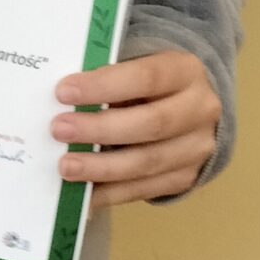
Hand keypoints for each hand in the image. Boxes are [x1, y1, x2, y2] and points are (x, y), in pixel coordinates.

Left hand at [51, 49, 220, 205]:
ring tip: (67, 166)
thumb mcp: (135, 66)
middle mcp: (200, 110)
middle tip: (59, 130)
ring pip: (148, 162)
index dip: (104, 86)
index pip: (146, 77)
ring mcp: (197, 148)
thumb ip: (106, 78)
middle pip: (151, 123)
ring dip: (103, 167)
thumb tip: (60, 99)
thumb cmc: (147, 83)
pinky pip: (146, 189)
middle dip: (100, 129)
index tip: (63, 92)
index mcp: (185, 71)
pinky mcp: (186, 177)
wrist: (190, 108)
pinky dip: (111, 193)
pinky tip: (83, 193)